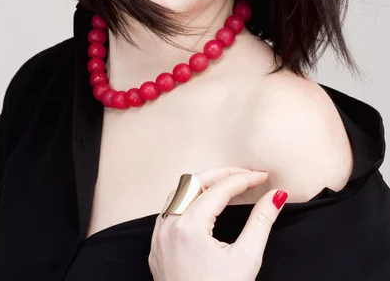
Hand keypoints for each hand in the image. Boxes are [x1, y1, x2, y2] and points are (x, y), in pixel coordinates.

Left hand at [148, 166, 287, 280]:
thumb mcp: (246, 259)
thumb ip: (262, 221)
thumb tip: (277, 195)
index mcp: (190, 227)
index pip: (220, 188)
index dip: (245, 179)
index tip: (264, 177)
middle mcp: (169, 225)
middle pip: (195, 180)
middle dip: (224, 173)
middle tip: (249, 175)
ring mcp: (159, 236)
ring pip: (179, 191)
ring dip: (203, 183)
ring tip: (229, 185)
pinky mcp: (156, 247)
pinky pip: (169, 209)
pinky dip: (188, 199)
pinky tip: (205, 204)